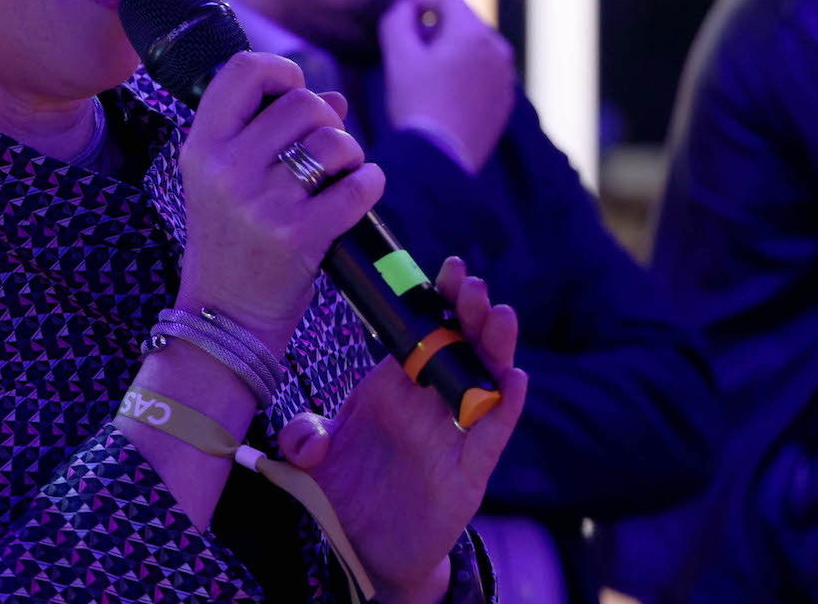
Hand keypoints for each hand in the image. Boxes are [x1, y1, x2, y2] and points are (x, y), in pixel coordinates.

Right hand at [178, 52, 384, 355]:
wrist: (224, 316)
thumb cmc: (230, 238)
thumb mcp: (225, 178)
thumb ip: (268, 128)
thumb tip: (335, 99)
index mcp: (202, 147)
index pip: (243, 69)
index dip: (281, 71)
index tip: (292, 92)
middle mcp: (227, 169)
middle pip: (301, 102)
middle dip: (326, 119)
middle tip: (322, 149)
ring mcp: (262, 204)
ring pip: (333, 141)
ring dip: (349, 152)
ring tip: (339, 173)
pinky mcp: (299, 236)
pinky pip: (357, 187)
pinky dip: (369, 184)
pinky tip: (360, 191)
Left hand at [278, 257, 526, 603]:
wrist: (364, 548)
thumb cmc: (345, 491)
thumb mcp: (311, 460)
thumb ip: (303, 438)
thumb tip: (307, 441)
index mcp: (394, 386)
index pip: (421, 333)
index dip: (436, 301)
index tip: (446, 269)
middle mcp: (427, 403)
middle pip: (458, 347)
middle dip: (469, 313)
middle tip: (472, 284)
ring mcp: (451, 435)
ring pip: (484, 381)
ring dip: (495, 349)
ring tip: (501, 316)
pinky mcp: (468, 473)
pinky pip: (491, 435)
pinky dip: (505, 407)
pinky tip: (514, 379)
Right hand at [380, 0, 515, 173]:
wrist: (440, 157)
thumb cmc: (416, 103)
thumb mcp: (398, 57)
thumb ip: (397, 20)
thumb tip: (404, 7)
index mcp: (473, 33)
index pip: (448, 0)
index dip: (423, 1)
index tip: (404, 14)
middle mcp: (497, 49)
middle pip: (465, 23)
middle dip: (438, 27)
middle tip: (411, 45)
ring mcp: (505, 77)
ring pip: (477, 49)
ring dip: (453, 49)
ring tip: (427, 70)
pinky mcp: (505, 100)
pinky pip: (485, 73)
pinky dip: (466, 72)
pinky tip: (444, 91)